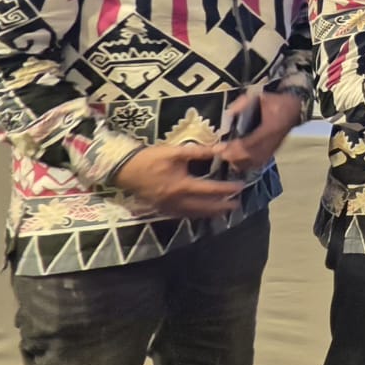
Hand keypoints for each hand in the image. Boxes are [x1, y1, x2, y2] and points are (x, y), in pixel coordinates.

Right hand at [112, 144, 245, 217]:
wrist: (124, 171)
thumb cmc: (150, 159)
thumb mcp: (175, 152)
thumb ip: (200, 152)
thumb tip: (221, 148)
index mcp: (182, 186)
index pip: (211, 190)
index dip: (227, 189)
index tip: (241, 187)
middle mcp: (177, 201)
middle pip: (205, 207)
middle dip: (222, 207)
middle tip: (237, 205)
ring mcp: (169, 208)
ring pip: (194, 214)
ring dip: (210, 213)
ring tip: (223, 211)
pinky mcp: (162, 209)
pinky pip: (183, 216)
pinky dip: (195, 215)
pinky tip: (201, 213)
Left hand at [217, 89, 305, 173]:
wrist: (295, 108)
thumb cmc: (277, 102)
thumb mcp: (261, 96)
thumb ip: (244, 103)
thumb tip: (228, 114)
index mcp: (270, 128)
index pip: (250, 143)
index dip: (233, 147)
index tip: (218, 148)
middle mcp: (273, 141)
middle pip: (250, 156)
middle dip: (232, 156)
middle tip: (218, 152)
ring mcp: (274, 148)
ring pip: (254, 162)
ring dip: (238, 162)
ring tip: (225, 156)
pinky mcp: (273, 151)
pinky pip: (258, 163)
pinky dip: (246, 164)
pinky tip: (236, 161)